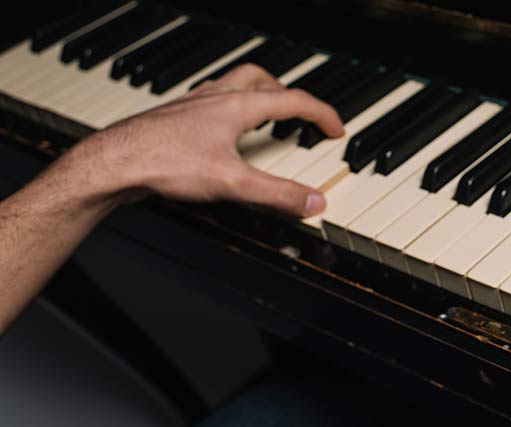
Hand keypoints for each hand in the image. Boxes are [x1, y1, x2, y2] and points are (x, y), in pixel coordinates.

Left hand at [54, 63, 343, 216]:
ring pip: (233, 87)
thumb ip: (278, 194)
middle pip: (261, 80)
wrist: (113, 163)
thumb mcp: (233, 183)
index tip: (336, 129)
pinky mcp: (174, 119)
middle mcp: (215, 98)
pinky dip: (228, 112)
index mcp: (237, 105)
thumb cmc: (164, 162)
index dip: (321, 114)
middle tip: (300, 114)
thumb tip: (314, 202)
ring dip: (256, 97)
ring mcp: (192, 106)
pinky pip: (210, 104)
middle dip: (287, 94)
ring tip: (265, 118)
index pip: (293, 100)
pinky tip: (221, 136)